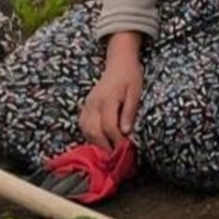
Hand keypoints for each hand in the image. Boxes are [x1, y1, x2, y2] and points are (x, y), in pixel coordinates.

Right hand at [79, 32, 142, 150]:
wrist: (119, 61)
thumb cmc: (130, 76)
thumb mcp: (135, 92)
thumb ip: (130, 111)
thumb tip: (126, 132)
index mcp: (108, 99)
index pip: (109, 126)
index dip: (117, 141)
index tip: (125, 151)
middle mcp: (94, 103)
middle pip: (94, 131)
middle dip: (105, 146)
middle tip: (116, 157)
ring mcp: (87, 105)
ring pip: (86, 130)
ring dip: (97, 144)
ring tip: (109, 152)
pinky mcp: (85, 106)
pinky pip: (83, 125)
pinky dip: (90, 136)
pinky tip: (100, 142)